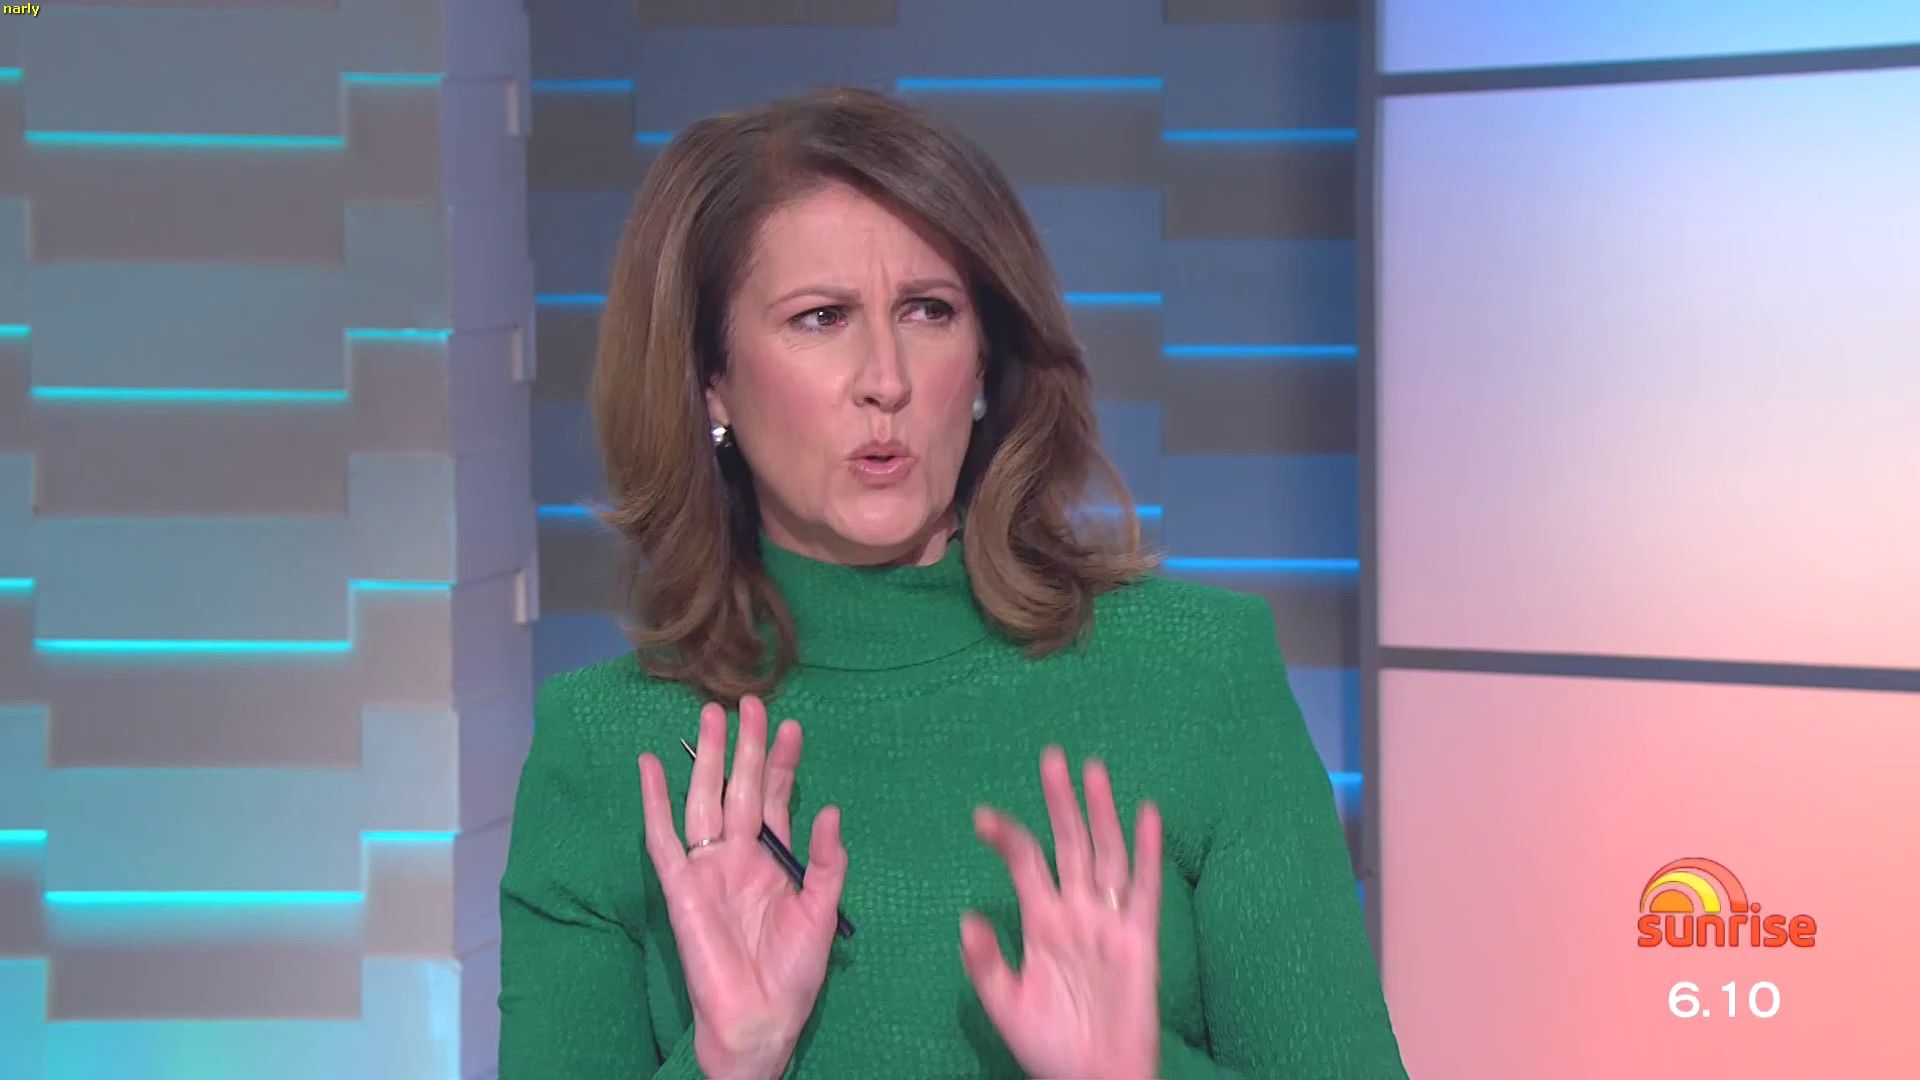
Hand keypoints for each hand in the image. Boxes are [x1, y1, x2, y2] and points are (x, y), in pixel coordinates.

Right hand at [637, 695, 846, 1079]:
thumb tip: (831, 811)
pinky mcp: (681, 887)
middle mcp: (739, 854)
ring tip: (710, 716)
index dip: (783, 762)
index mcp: (774, 858)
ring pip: (705, 800)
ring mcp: (708, 867)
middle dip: (745, 747)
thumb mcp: (821, 912)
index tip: (791, 725)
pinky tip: (650, 766)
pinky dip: (654, 802)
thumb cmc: (794, 972)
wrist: (760, 1019)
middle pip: (740, 787)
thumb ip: (825, 863)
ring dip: (707, 760)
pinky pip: (663, 838)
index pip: (777, 797)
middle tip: (748, 703)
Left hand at [960, 746, 1163, 1078]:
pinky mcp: (1138, 940)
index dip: (1006, 836)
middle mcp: (1075, 911)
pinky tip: (1147, 814)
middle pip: (1068, 843)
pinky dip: (1148, 851)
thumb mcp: (1006, 1004)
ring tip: (1093, 769)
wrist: (1093, 1079)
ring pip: (1105, 854)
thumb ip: (987, 963)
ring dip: (1100, 812)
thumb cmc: (1049, 1045)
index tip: (980, 815)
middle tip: (1051, 756)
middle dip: (1059, 801)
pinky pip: (1143, 890)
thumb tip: (967, 919)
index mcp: (1041, 921)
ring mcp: (1108, 922)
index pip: (1024, 862)